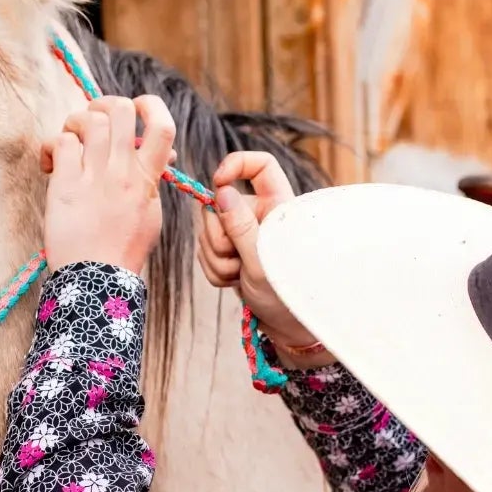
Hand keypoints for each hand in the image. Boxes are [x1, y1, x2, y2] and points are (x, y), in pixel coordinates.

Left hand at [43, 96, 174, 274]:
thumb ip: (154, 180)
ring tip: (70, 140)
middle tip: (94, 118)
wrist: (98, 280)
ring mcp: (95, 178)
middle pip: (120, 110)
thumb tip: (166, 153)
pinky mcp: (66, 186)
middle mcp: (124, 173)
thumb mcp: (151, 213)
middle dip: (104, 104)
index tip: (135, 108)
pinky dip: (51, 146)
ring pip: (89, 120)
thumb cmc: (123, 249)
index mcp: (147, 179)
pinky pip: (61, 143)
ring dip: (75, 121)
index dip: (149, 105)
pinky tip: (50, 164)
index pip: (163, 127)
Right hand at [198, 151, 327, 359]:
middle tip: (237, 262)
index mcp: (278, 206)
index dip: (237, 164)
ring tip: (240, 276)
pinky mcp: (229, 253)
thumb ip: (241, 226)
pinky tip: (234, 281)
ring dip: (218, 260)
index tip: (219, 182)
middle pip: (220, 204)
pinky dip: (215, 271)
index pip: (261, 165)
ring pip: (208, 232)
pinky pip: (205, 252)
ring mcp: (242, 234)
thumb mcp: (262, 261)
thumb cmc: (286, 295)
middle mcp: (259, 215)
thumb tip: (223, 192)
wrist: (286, 327)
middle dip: (219, 238)